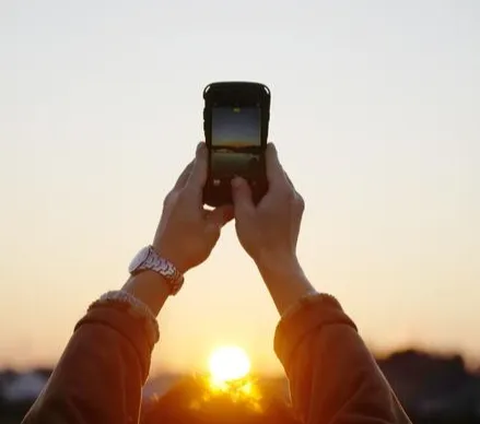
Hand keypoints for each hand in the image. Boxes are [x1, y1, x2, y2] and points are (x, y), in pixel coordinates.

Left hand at [153, 143, 233, 273]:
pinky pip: (182, 193)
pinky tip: (203, 196)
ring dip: (196, 177)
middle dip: (200, 164)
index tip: (206, 143)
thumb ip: (222, 214)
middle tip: (215, 159)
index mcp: (188, 195)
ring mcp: (171, 203)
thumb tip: (233, 204)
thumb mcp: (211, 231)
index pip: (197, 169)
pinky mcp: (169, 211)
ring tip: (212, 176)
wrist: (164, 263)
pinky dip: (193, 188)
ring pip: (185, 183)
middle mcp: (177, 195)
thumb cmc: (189, 246)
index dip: (203, 156)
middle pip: (189, 173)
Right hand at [231, 143, 304, 272]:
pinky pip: (286, 195)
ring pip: (283, 184)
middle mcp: (293, 194)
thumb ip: (241, 192)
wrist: (278, 261)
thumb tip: (238, 178)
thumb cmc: (259, 239)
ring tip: (254, 182)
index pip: (274, 163)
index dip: (267, 152)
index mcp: (281, 191)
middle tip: (251, 164)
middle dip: (266, 168)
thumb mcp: (244, 214)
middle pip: (280, 173)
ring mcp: (297, 204)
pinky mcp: (297, 213)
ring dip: (271, 181)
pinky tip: (262, 199)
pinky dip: (275, 192)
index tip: (264, 143)